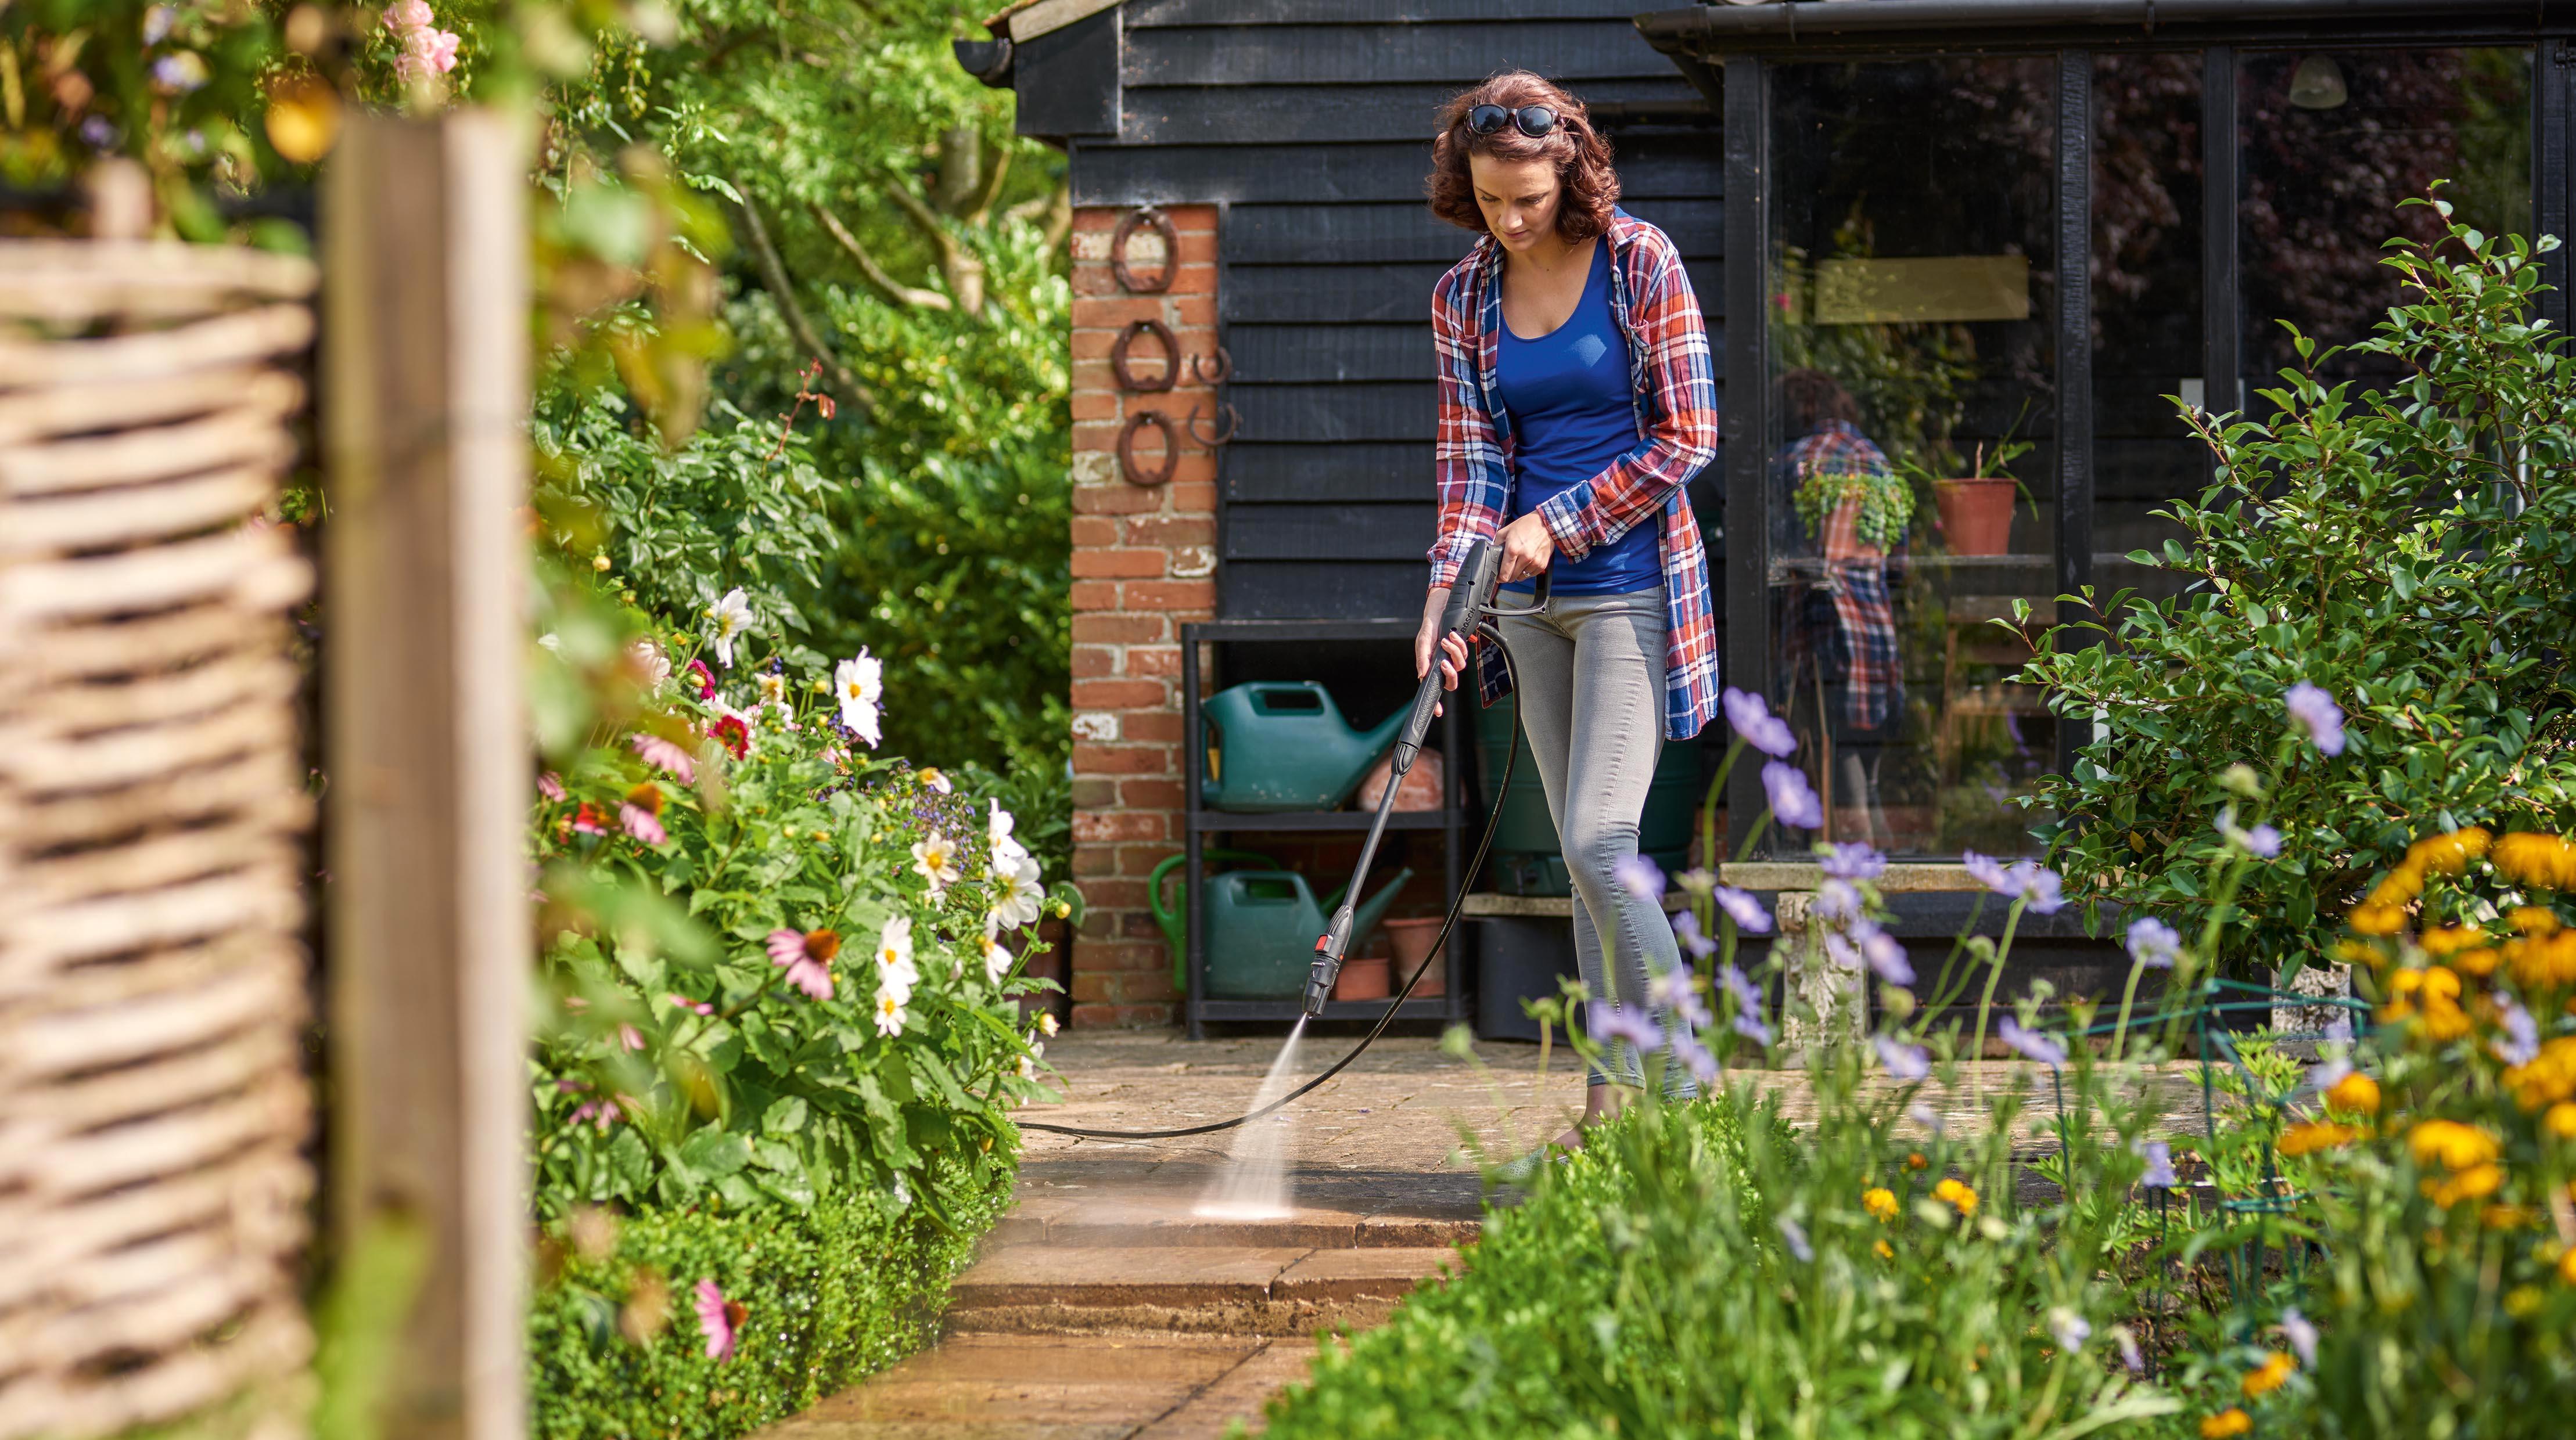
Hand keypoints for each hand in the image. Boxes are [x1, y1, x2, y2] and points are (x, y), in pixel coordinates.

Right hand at [1416, 587, 1472, 716]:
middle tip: (1444, 662)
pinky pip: (1466, 653)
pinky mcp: (1461, 649)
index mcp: (1430, 666)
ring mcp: (1452, 658)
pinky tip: (1455, 635)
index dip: (1435, 702)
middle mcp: (1442, 665)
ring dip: (1455, 652)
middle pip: (1451, 681)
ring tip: (1447, 639)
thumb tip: (1422, 674)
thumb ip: (1422, 658)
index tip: (1437, 711)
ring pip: (1460, 666)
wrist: (1441, 609)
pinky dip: (1460, 644)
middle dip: (1451, 673)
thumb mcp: (1423, 641)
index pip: (1433, 688)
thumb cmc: (1429, 626)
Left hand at [1498, 511, 1555, 583]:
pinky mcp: (1542, 564)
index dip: (1500, 578)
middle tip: (1509, 569)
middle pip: (1513, 577)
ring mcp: (1534, 562)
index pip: (1505, 573)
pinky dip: (1528, 571)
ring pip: (1522, 577)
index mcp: (1513, 549)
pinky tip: (1527, 562)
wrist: (1546, 523)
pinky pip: (1532, 574)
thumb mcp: (1506, 531)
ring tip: (1519, 562)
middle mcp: (1524, 557)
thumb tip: (1493, 554)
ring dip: (1519, 573)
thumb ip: (1497, 543)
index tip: (1499, 578)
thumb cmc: (1526, 525)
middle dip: (1508, 575)